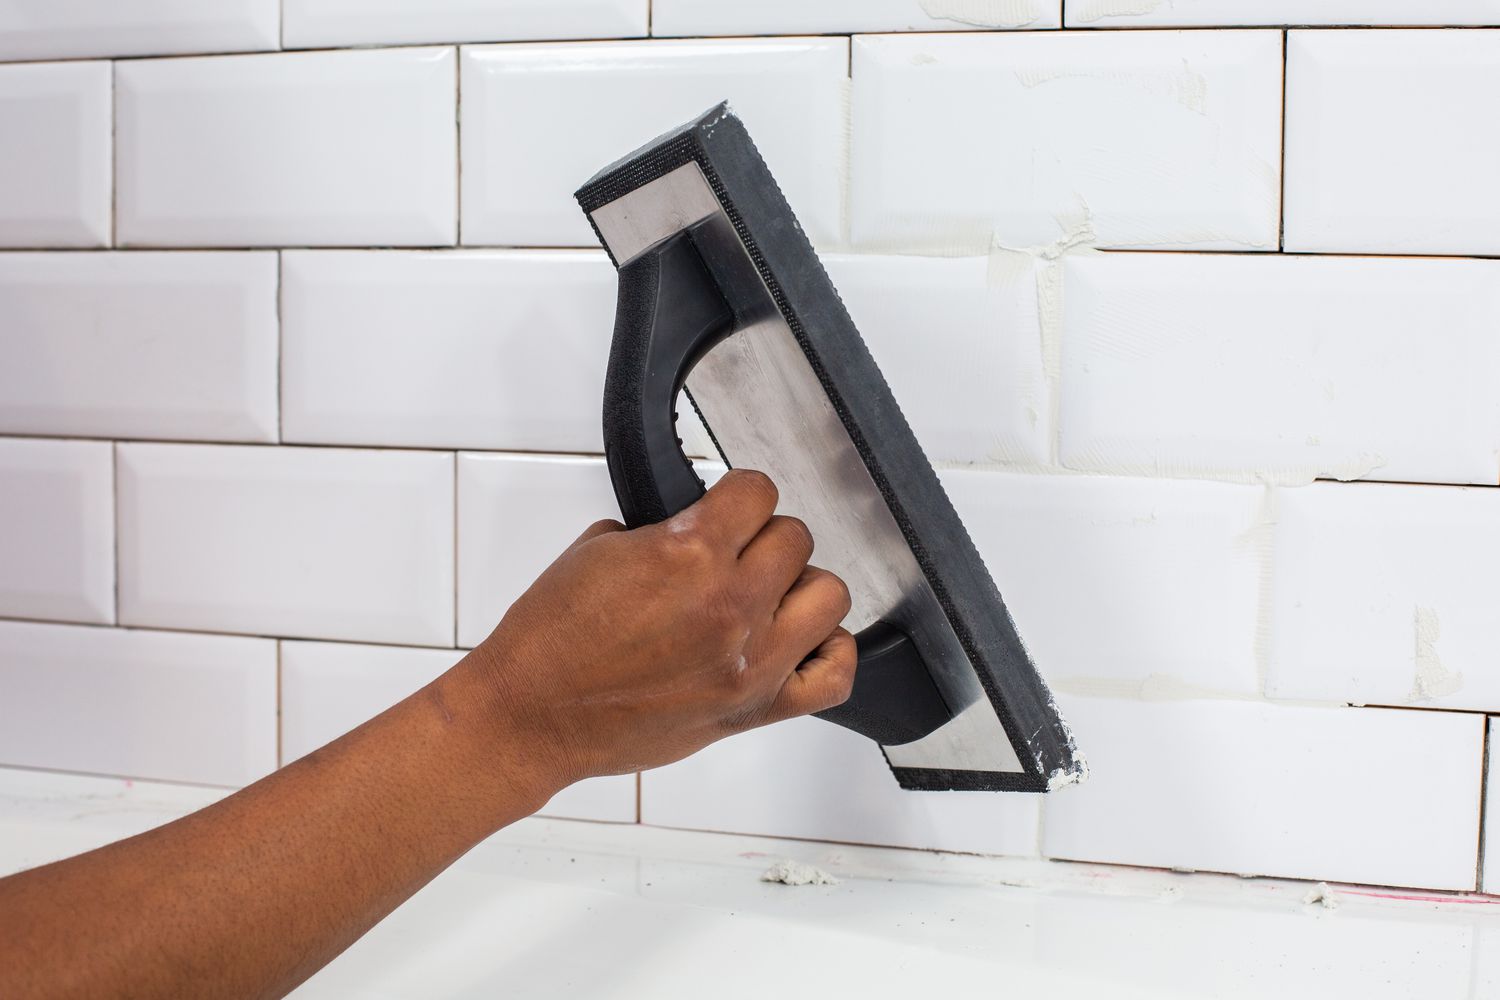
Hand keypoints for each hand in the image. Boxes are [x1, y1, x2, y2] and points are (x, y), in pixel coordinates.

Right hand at [467, 469, 856, 786]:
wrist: (531, 716)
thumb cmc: (551, 640)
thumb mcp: (598, 549)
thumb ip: (664, 530)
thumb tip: (699, 525)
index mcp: (689, 555)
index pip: (759, 492)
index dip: (740, 494)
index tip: (728, 506)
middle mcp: (730, 606)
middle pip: (796, 539)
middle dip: (763, 538)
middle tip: (734, 554)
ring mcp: (749, 662)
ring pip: (829, 597)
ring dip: (799, 587)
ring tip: (766, 596)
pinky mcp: (753, 710)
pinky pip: (833, 676)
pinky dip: (828, 651)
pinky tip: (802, 639)